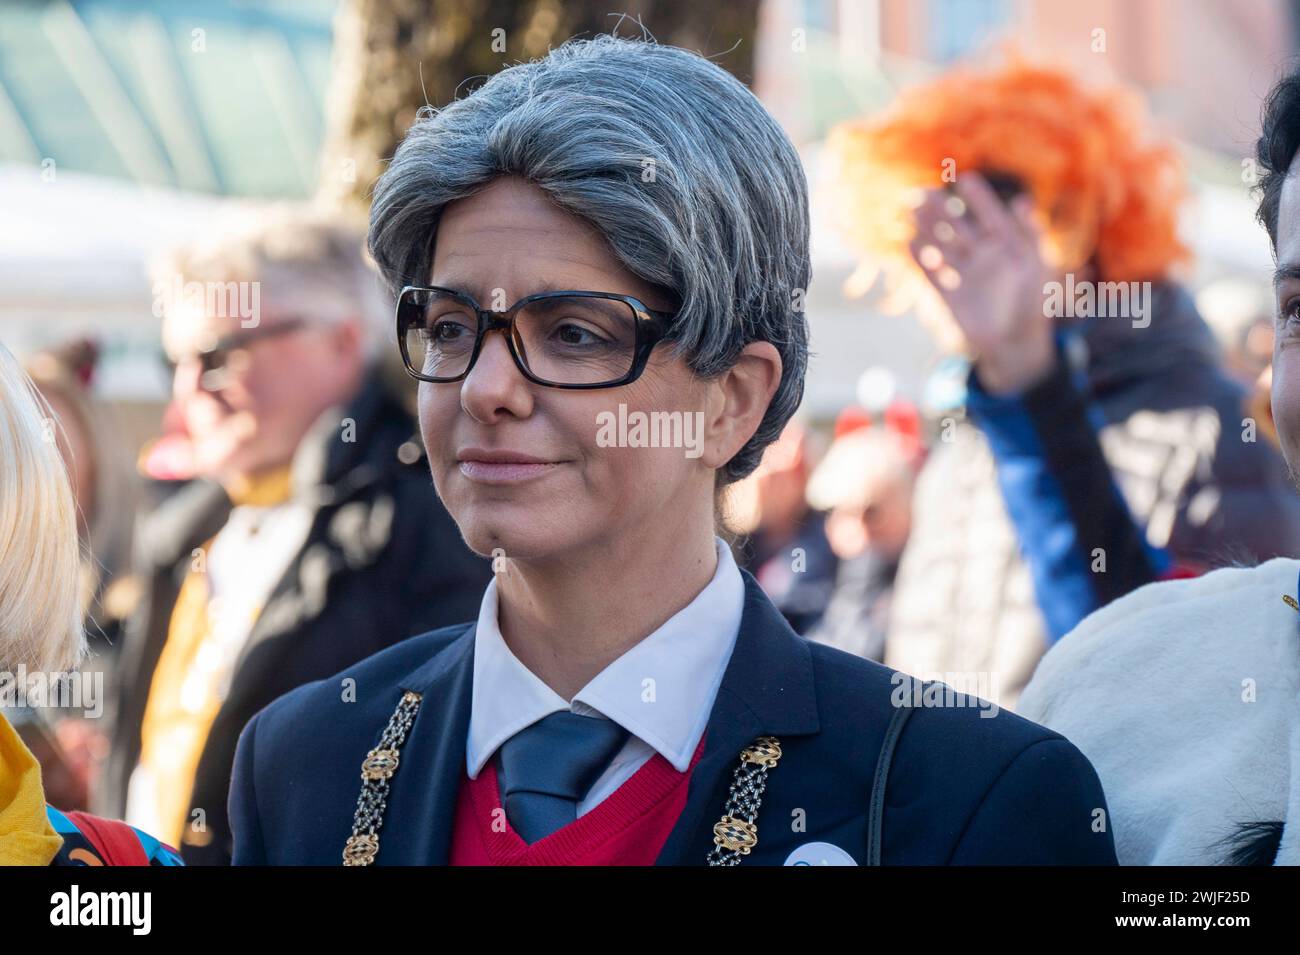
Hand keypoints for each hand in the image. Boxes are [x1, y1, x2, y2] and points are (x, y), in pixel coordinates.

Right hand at [908, 174, 1056, 393]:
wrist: (1016, 344)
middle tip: (922, 192)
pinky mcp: (951, 297)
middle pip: (958, 227)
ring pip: (942, 246)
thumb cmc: (1033, 303)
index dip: (979, 198)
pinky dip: (922, 260)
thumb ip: (1029, 234)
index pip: (990, 215)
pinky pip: (933, 274)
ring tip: (911, 211)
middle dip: (941, 210)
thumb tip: (1022, 200)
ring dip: (927, 229)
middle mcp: (984, 258)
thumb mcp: (1036, 266)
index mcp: (1007, 247)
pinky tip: (909, 243)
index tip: (964, 179)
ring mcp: (966, 276)